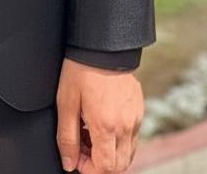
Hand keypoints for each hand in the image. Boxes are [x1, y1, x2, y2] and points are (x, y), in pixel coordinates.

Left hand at [55, 57, 143, 172]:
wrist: (102, 45)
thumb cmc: (81, 70)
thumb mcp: (66, 103)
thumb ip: (67, 137)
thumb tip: (68, 163)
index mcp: (106, 126)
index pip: (105, 168)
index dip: (88, 168)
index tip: (76, 156)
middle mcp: (126, 126)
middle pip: (118, 166)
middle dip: (99, 164)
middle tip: (82, 146)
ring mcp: (135, 118)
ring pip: (127, 154)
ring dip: (110, 153)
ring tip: (90, 133)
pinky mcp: (139, 110)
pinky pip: (132, 137)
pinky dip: (118, 140)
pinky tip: (102, 123)